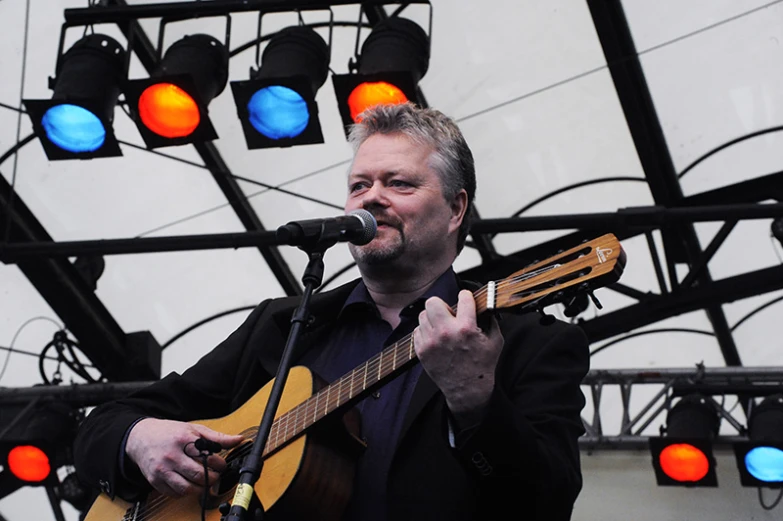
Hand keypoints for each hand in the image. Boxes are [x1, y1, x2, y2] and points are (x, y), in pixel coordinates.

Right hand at [125, 418, 243, 496]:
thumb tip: (238, 440)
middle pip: (198, 475)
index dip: (219, 464)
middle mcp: (172, 456)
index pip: (207, 457)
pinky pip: (174, 494)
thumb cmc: (170, 433)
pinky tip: (189, 484)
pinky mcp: (155, 481)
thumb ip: (217, 437)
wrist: (141, 437)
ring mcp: (162, 470)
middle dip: (212, 478)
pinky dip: (185, 492)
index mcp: (183, 440)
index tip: (221, 465)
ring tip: (204, 482)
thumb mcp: (194, 430)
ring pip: (187, 489)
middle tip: (215, 475)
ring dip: (200, 489)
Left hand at [414, 289, 503, 426]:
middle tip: (449, 314)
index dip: (466, 297)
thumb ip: (490, 320)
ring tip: (442, 327)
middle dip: (442, 305)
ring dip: (433, 318)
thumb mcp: (495, 341)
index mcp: (466, 328)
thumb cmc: (482, 365)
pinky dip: (426, 331)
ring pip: (423, 315)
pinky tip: (436, 338)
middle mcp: (446, 332)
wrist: (467, 389)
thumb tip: (485, 305)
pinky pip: (417, 330)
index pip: (462, 297)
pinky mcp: (422, 350)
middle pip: (433, 302)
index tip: (466, 299)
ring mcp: (431, 341)